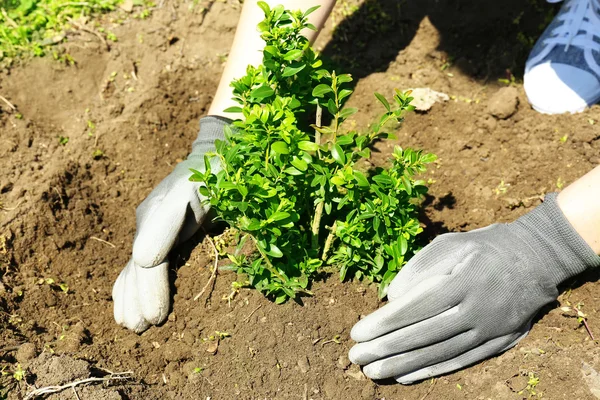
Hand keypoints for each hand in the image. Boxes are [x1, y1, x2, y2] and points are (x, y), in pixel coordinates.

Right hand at [112, 116, 228, 332]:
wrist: (217, 155)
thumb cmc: (215, 173)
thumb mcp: (199, 191)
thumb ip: (169, 222)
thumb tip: (143, 260)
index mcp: (160, 212)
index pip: (149, 260)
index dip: (151, 290)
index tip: (156, 317)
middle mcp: (151, 220)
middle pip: (139, 266)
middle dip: (138, 299)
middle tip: (140, 328)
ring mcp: (153, 224)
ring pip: (136, 266)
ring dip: (130, 296)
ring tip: (129, 324)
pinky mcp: (159, 229)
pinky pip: (142, 261)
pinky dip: (132, 284)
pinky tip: (125, 302)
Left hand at [349, 193, 599, 382]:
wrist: (537, 258)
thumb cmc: (485, 247)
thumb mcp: (450, 243)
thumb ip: (420, 268)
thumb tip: (391, 297)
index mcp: (462, 281)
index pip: (415, 308)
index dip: (384, 323)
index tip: (358, 332)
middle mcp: (476, 310)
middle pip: (424, 335)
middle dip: (386, 349)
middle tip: (357, 357)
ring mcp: (489, 329)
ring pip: (439, 353)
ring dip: (403, 365)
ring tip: (374, 372)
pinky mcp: (497, 341)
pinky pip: (460, 360)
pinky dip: (432, 370)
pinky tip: (407, 375)